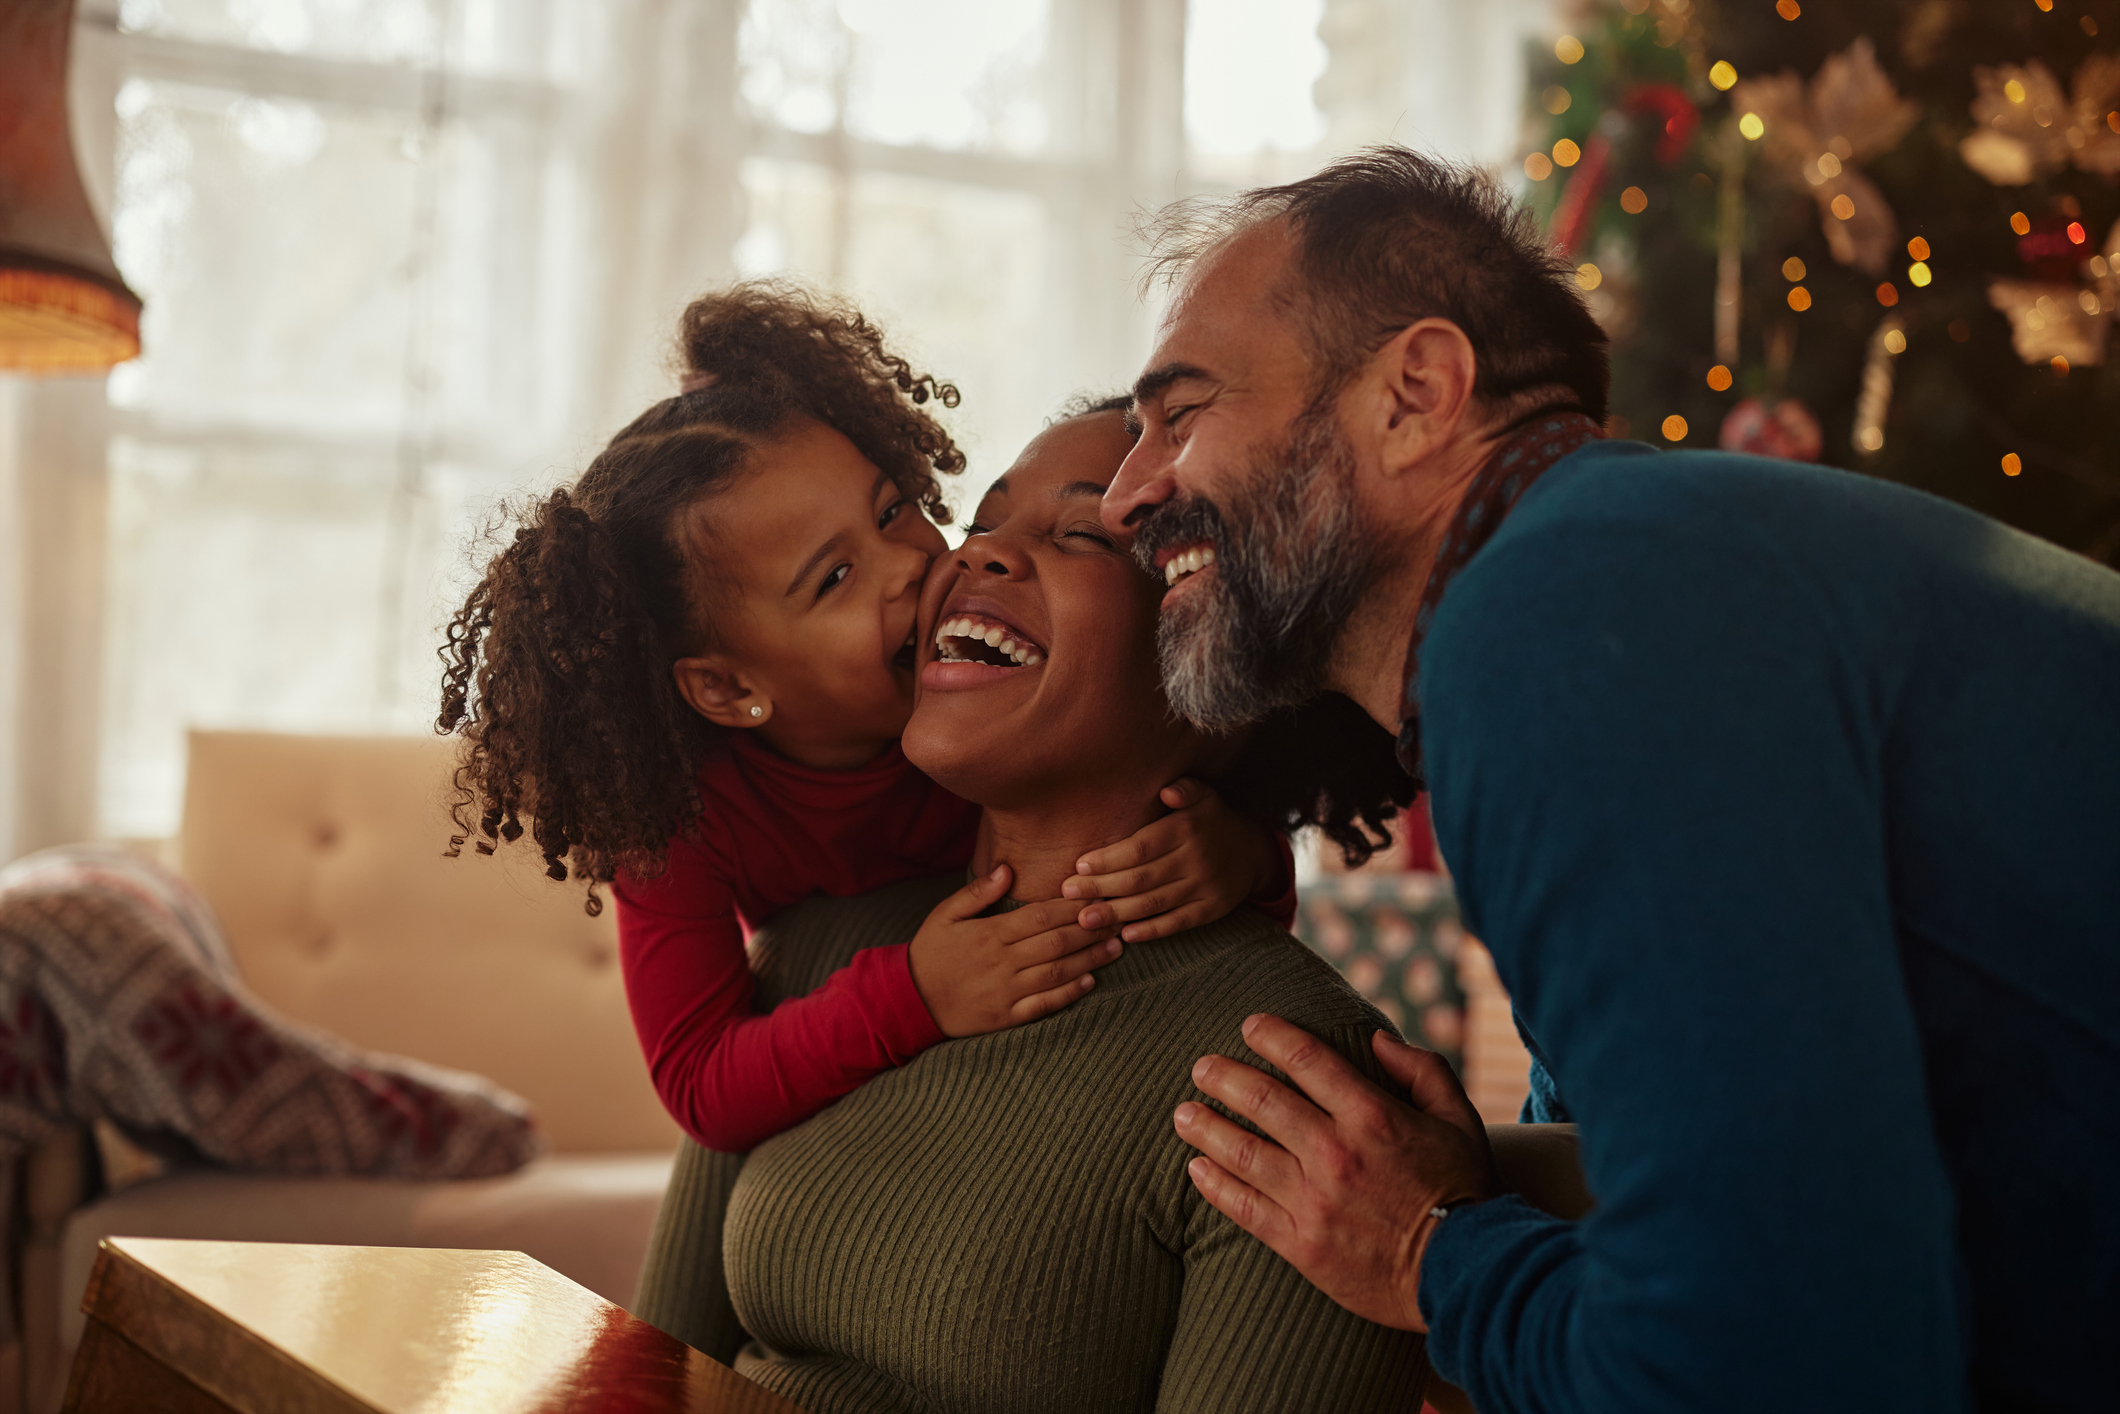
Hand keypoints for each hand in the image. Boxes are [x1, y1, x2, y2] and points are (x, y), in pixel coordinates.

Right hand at [907, 865, 1121, 1036]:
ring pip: (1056, 972)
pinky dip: (1069, 993)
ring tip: (1115, 946)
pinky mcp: (1006, 1017)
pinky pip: (1044, 1005)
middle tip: (1118, 918)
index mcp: (990, 933)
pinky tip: (1090, 982)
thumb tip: (1008, 868)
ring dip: (1090, 959)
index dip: (1073, 907)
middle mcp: (1001, 962)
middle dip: (1090, 929)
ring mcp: (1005, 991)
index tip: (1097, 897)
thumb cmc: (930, 953)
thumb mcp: (945, 914)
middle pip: (1056, 942)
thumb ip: (978, 892)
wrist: (909, 1001)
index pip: (1041, 915)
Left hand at [1063, 778, 1277, 941]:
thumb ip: (1185, 789)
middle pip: (1140, 878)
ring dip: (1116, 913)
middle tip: (1069, 894)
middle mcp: (1195, 859)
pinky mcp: (1211, 910)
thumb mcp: (1204, 795)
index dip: (1108, 859)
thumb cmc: (1212, 820)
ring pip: (1154, 903)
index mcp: (1186, 829)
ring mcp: (1204, 887)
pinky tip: (1124, 934)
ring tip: (1085, 919)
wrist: (1254, 851)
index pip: (1140, 848)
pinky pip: (1177, 923)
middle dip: (1101, 888)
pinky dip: (1151, 931)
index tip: (1079, 866)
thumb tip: (1167, 791)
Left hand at [1172, 1014, 1499, 1331]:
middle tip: (1200, 1066)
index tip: (1249, 1026)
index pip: (1308, 1060)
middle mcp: (1336, 1153)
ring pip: (1243, 1153)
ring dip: (1207, 1128)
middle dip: (1224, 1077)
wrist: (1466, 1274)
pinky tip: (1196, 1169)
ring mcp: (1314, 1200)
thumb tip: (1377, 1038)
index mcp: (1373, 1116)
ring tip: (1183, 1113)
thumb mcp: (1458, 1117)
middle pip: (1263, 1101)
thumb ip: (1421, 1069)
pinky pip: (1245, 1209)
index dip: (1273, 1036)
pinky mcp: (1302, 1244)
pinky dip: (1215, 1186)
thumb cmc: (1465, 1190)